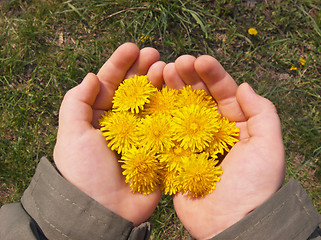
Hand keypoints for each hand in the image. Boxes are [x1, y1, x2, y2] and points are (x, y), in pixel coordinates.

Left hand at [53, 43, 164, 225]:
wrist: (105, 211)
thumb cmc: (84, 172)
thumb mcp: (71, 134)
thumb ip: (76, 103)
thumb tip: (90, 76)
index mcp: (99, 117)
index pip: (109, 83)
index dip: (120, 64)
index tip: (133, 47)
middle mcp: (122, 123)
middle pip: (134, 90)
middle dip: (144, 70)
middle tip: (156, 55)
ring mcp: (142, 135)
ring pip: (153, 102)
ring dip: (161, 84)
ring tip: (168, 69)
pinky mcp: (159, 148)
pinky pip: (168, 124)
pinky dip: (175, 108)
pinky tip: (181, 94)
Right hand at [163, 55, 285, 238]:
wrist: (232, 225)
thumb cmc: (254, 185)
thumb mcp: (269, 146)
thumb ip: (262, 113)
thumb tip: (244, 85)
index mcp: (236, 127)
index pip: (224, 94)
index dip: (212, 76)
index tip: (199, 60)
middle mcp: (213, 133)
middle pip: (199, 100)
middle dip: (188, 79)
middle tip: (174, 64)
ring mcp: (192, 145)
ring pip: (180, 112)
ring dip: (171, 92)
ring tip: (161, 74)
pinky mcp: (175, 158)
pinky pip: (166, 134)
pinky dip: (158, 118)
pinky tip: (151, 100)